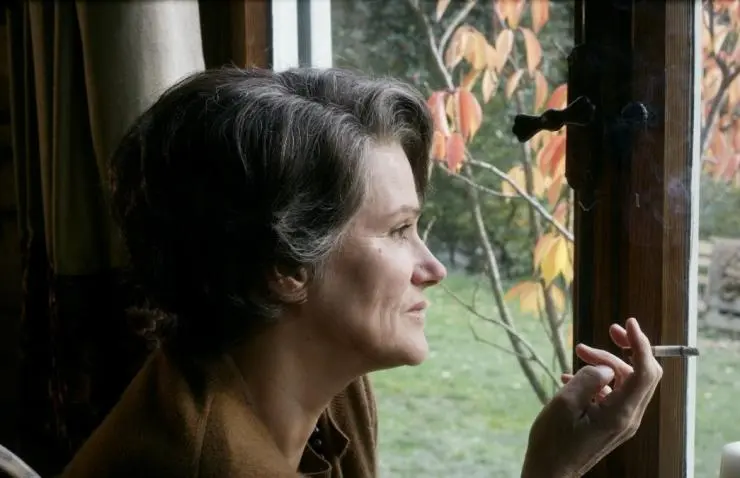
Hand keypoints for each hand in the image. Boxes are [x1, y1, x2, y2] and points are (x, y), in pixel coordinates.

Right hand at [520, 318, 662, 477]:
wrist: (550, 472)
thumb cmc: (553, 442)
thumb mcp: (564, 404)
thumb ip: (589, 379)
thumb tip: (606, 367)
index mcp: (620, 413)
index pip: (645, 372)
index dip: (641, 344)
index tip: (629, 323)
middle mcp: (628, 418)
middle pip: (638, 374)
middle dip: (617, 352)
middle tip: (586, 345)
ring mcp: (622, 422)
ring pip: (624, 382)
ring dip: (602, 365)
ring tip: (576, 358)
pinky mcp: (612, 424)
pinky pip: (614, 394)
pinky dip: (598, 380)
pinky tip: (573, 378)